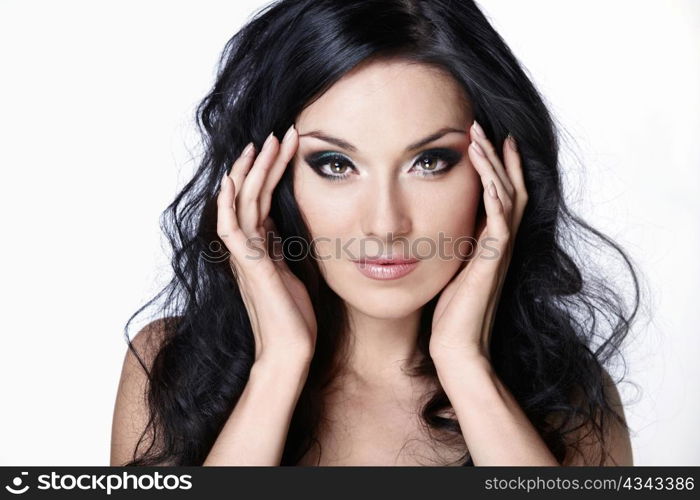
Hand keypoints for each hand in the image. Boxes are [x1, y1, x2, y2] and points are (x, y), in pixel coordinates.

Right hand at [217, 124, 316, 364]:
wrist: (291, 350)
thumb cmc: (293, 316)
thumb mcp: (290, 271)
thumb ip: (279, 246)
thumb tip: (276, 224)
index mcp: (257, 247)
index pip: (261, 200)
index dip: (271, 173)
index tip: (284, 148)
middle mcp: (245, 248)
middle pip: (250, 195)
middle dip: (263, 163)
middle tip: (277, 134)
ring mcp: (243, 257)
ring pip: (242, 205)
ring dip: (252, 173)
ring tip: (264, 143)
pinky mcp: (248, 267)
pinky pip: (231, 230)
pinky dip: (229, 206)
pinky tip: (233, 182)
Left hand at [429, 121, 527, 365]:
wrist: (456, 346)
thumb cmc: (450, 314)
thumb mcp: (451, 269)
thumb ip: (455, 246)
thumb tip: (438, 226)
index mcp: (493, 244)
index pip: (503, 195)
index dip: (498, 167)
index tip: (486, 139)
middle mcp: (502, 244)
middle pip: (511, 188)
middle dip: (498, 156)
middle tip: (483, 126)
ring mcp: (500, 252)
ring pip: (506, 197)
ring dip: (493, 166)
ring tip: (480, 138)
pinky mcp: (492, 262)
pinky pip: (499, 220)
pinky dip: (494, 195)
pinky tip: (486, 175)